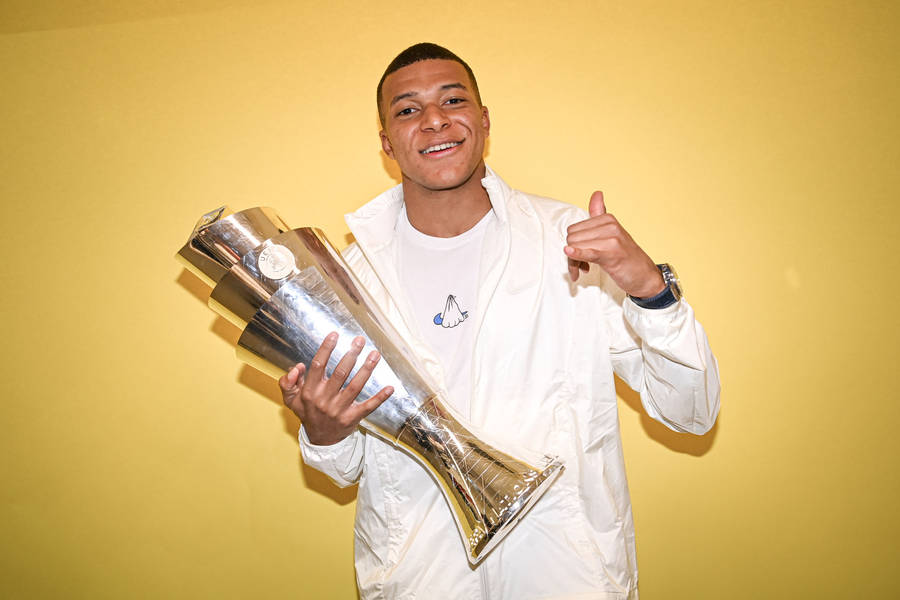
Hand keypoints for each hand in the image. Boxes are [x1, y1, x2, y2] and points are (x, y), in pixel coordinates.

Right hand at [279, 332, 393, 445]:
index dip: (326, 349)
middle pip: (340, 373)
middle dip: (351, 354)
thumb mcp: (291, 400)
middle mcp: (324, 399)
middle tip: (360, 340)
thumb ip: (288, 382)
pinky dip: (380, 398)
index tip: (334, 335)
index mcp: (310, 392)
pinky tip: (390, 388)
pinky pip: (368, 407)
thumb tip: (297, 367)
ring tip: (375, 354)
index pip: (318, 365)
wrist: (320, 440)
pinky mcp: (352, 418)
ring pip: (355, 386)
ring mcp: (339, 409)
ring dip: (366, 370)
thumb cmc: (308, 413)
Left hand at [564, 191, 665, 297]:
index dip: (573, 244)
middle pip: (572, 239)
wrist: (645, 275)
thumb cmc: (625, 256)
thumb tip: (597, 193)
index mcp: (607, 219)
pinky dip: (577, 254)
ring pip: (576, 248)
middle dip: (572, 254)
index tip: (580, 255)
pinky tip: (569, 252)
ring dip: (575, 263)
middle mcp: (609, 226)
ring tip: (584, 269)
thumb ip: (600, 213)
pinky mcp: (611, 254)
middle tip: (581, 265)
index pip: (573, 229)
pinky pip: (588, 252)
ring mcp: (612, 239)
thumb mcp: (613, 231)